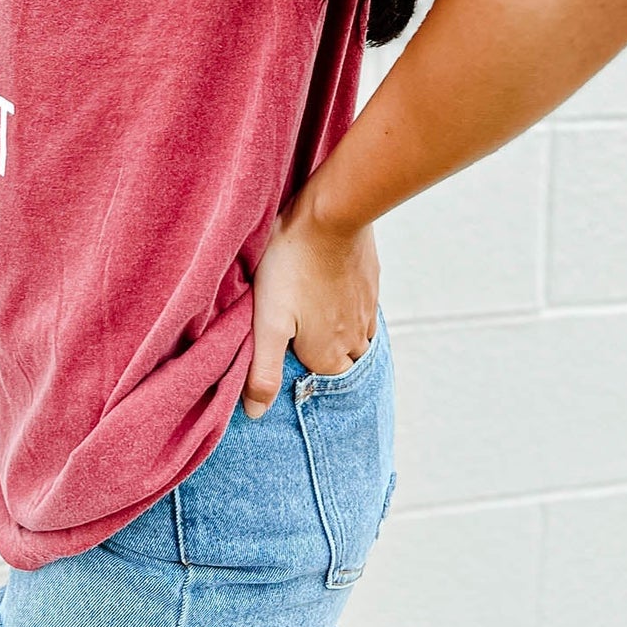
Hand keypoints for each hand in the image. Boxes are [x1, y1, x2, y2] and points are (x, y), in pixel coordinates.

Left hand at [241, 194, 379, 418]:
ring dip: (338, 333)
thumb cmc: (292, 265)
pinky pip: (362, 306)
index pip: (322, 385)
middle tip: (299, 340)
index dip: (303, 377)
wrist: (331, 213)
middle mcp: (354, 339)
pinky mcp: (371, 280)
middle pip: (342, 362)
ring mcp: (366, 308)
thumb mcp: (267, 321)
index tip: (287, 361)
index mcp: (328, 354)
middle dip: (323, 358)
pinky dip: (348, 306)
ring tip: (314, 318)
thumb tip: (254, 414)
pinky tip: (330, 289)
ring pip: (356, 335)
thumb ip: (262, 370)